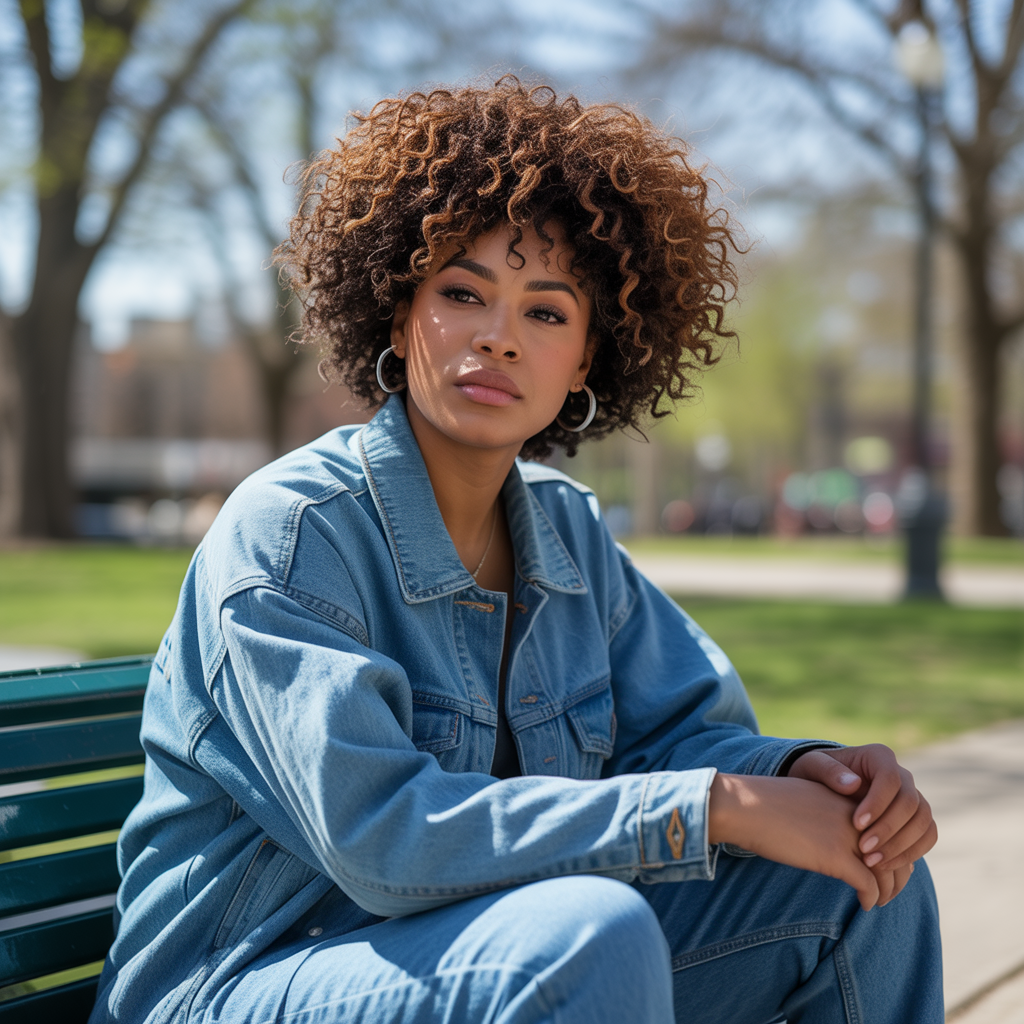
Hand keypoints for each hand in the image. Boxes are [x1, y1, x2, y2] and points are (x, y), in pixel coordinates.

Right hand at [708, 773, 881, 910]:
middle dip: (898, 873)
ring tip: (881, 901)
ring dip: (888, 890)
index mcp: (847, 798)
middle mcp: (854, 814)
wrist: (745, 805)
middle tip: (891, 891)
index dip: (892, 850)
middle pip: (894, 848)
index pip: (887, 826)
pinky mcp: (835, 856)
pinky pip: (868, 884)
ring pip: (887, 869)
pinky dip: (871, 897)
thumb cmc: (765, 805)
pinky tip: (866, 905)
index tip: (886, 867)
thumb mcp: (805, 800)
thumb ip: (825, 813)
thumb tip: (830, 833)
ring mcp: (846, 835)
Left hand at [786, 745, 936, 904]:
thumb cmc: (816, 775)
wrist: (824, 791)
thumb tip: (853, 784)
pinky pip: (927, 836)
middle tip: (864, 850)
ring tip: (872, 862)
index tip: (856, 824)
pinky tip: (885, 865)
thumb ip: (827, 771)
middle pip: (910, 802)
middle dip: (889, 829)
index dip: (878, 803)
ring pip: (923, 821)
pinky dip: (912, 853)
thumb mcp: (812, 766)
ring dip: (902, 845)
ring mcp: (913, 798)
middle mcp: (902, 776)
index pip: (890, 778)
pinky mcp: (916, 819)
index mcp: (879, 757)